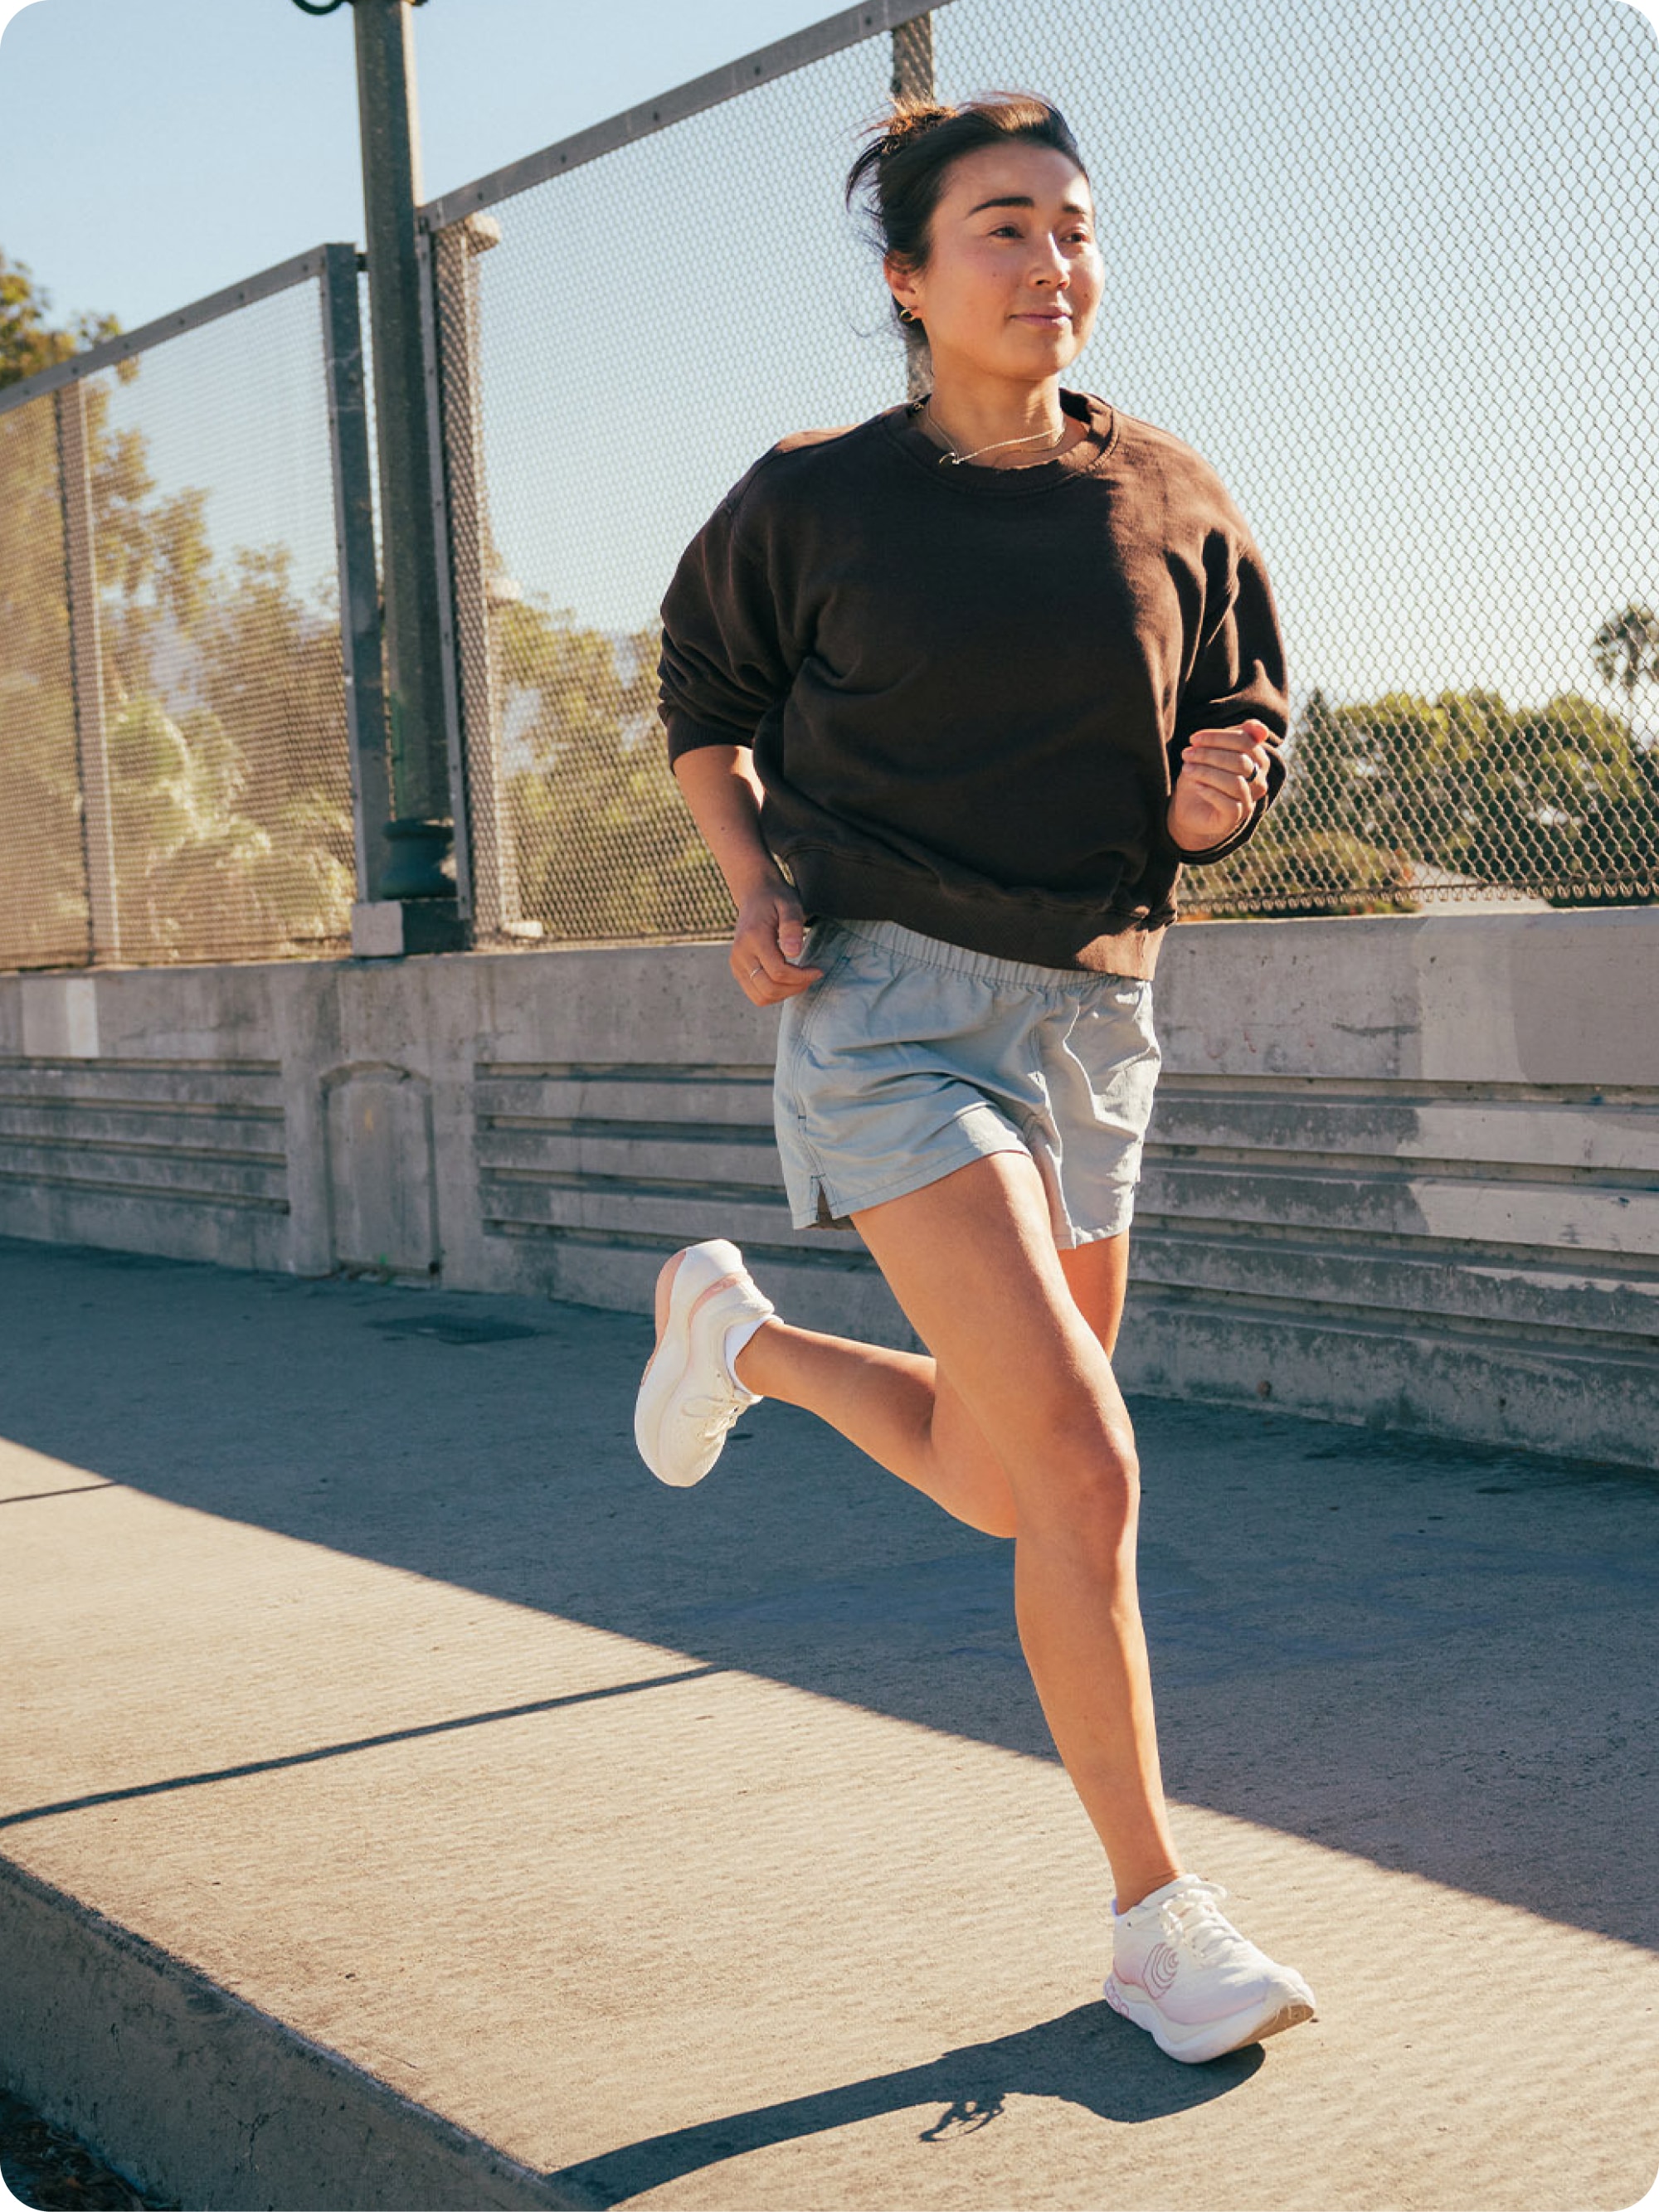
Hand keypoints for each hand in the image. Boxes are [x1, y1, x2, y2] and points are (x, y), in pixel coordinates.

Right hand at [732, 880, 823, 1005]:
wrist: (754, 895)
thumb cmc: (776, 899)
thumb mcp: (790, 905)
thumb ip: (792, 927)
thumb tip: (794, 952)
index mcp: (753, 938)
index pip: (778, 972)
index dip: (802, 977)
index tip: (818, 970)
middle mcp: (740, 954)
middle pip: (768, 989)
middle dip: (795, 988)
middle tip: (811, 976)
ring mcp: (736, 964)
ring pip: (761, 997)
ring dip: (785, 994)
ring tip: (800, 979)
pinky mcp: (738, 970)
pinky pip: (756, 994)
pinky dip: (774, 993)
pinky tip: (788, 980)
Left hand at [1167, 718, 1279, 854]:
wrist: (1190, 808)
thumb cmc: (1204, 775)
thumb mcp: (1215, 751)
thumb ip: (1235, 736)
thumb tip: (1260, 728)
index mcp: (1258, 760)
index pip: (1246, 742)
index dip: (1219, 738)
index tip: (1194, 739)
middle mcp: (1259, 781)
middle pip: (1241, 762)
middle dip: (1210, 755)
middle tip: (1186, 753)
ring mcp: (1250, 801)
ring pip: (1235, 783)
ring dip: (1207, 772)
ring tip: (1187, 768)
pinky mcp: (1236, 817)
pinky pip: (1229, 804)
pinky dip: (1210, 792)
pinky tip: (1196, 786)